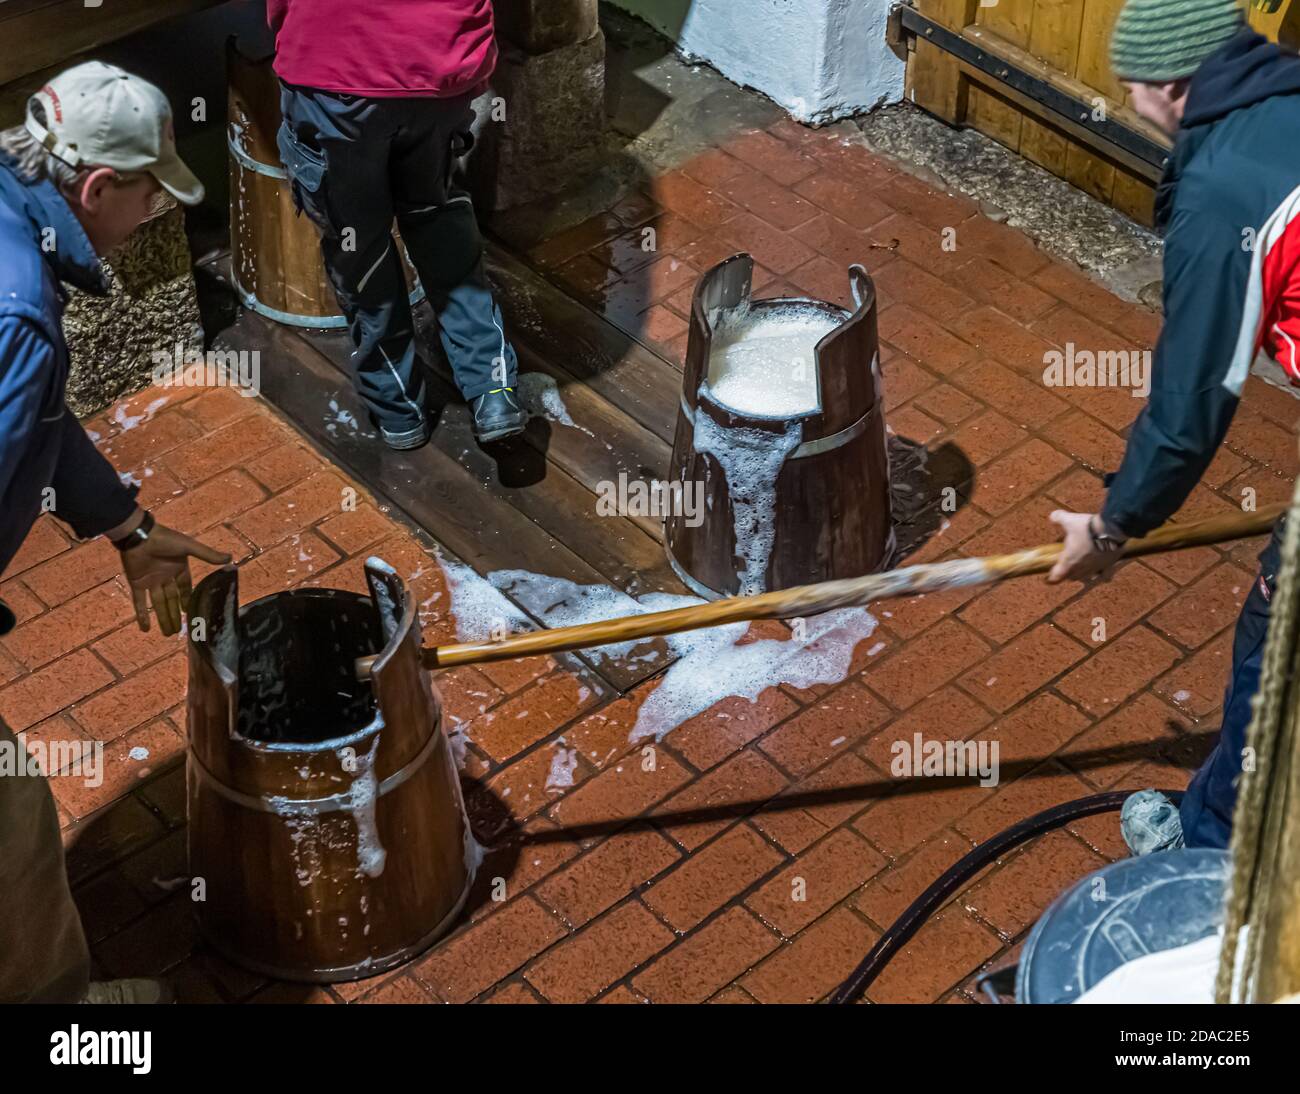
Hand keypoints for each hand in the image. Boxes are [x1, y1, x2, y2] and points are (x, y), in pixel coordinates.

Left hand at [111, 512, 230, 635]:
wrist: (139, 535)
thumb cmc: (165, 539)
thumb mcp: (189, 547)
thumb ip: (208, 555)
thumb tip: (230, 558)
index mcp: (179, 568)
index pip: (185, 588)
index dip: (188, 600)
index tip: (190, 614)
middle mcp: (166, 577)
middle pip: (172, 600)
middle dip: (175, 615)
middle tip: (179, 631)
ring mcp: (151, 581)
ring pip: (159, 604)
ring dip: (163, 619)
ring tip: (168, 634)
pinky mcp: (137, 583)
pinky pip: (140, 602)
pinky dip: (142, 615)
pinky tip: (145, 629)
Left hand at [1047, 510, 1121, 583]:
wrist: (1112, 529)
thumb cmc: (1088, 528)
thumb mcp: (1070, 520)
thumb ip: (1059, 518)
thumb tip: (1052, 517)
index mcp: (1069, 560)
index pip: (1058, 576)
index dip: (1052, 578)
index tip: (1048, 579)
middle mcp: (1082, 567)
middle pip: (1072, 577)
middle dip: (1067, 573)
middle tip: (1065, 567)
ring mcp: (1096, 567)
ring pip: (1087, 576)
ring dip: (1082, 573)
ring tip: (1081, 567)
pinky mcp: (1108, 564)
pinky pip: (1104, 574)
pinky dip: (1101, 573)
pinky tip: (1101, 571)